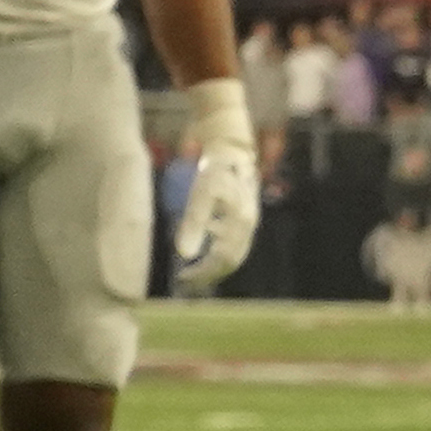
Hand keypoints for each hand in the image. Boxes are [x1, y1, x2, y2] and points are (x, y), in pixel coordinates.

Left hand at [171, 106, 261, 293]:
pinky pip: (235, 245)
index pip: (222, 260)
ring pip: (234, 255)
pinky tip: (206, 252)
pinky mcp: (245, 217)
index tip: (182, 277)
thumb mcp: (201, 194)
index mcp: (239, 224)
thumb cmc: (215, 170)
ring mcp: (249, 223)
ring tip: (195, 272)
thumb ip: (194, 224)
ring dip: (214, 267)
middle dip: (209, 274)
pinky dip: (219, 254)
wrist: (233, 150)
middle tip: (186, 281)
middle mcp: (248, 227)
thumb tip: (184, 255)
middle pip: (231, 262)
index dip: (202, 273)